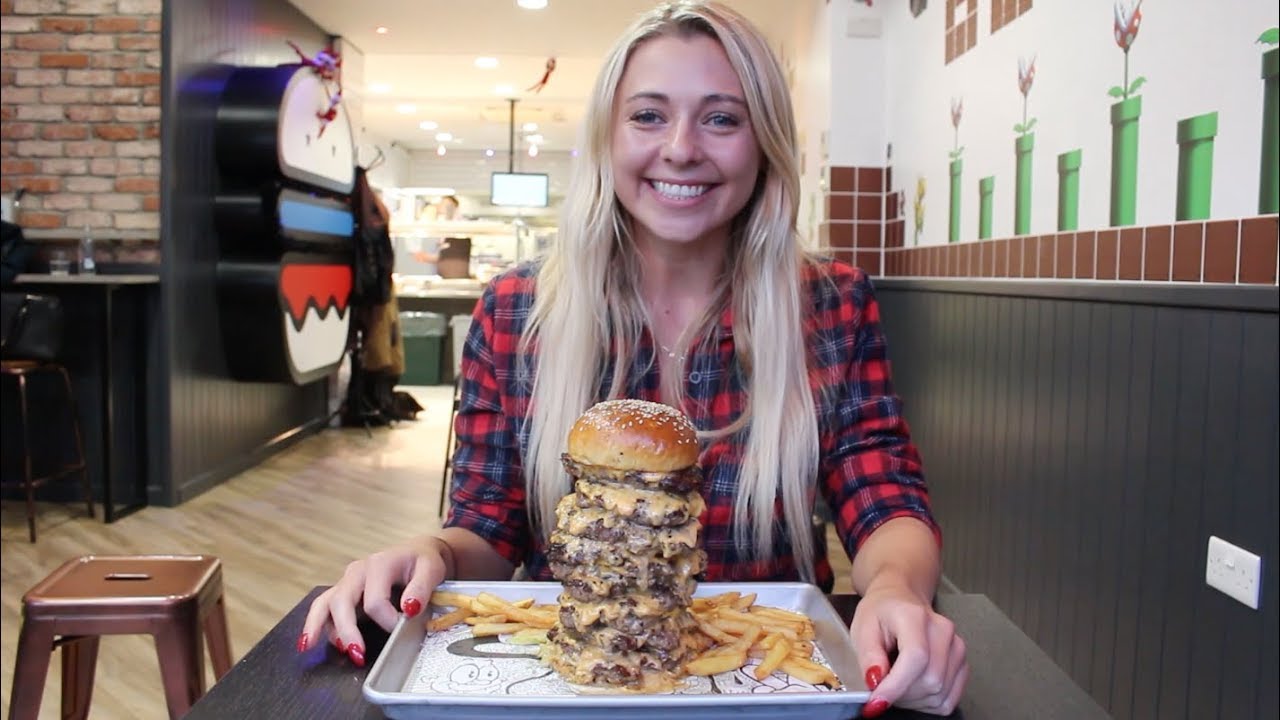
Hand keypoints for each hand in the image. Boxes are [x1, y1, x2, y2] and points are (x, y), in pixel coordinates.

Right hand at [298, 536, 452, 666]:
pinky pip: (325, 607)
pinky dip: (317, 624)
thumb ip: (422, 588)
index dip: (387, 620)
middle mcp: (358, 572)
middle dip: (346, 630)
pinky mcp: (344, 592)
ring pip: (325, 602)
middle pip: (342, 601)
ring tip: (307, 646)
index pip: (374, 600)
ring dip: (317, 625)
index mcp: (379, 564)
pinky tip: (311, 641)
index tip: (401, 629)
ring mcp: (348, 582)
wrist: (416, 553)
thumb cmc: (422, 562)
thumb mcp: (431, 570)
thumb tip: (409, 608)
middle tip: (356, 653)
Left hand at [849, 576, 967, 716]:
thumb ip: (869, 656)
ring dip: (913, 700)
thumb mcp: (862, 629)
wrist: (900, 601)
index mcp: (915, 616)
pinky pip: (948, 699)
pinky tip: (912, 688)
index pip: (916, 657)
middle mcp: (943, 631)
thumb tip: (876, 681)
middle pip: (930, 681)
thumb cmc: (881, 613)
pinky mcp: (962, 663)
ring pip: (939, 694)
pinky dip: (927, 703)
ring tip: (896, 684)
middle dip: (901, 694)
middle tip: (881, 688)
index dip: (896, 686)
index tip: (876, 701)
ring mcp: (957, 647)